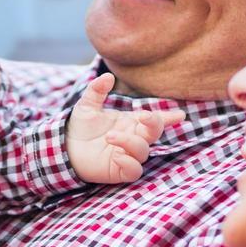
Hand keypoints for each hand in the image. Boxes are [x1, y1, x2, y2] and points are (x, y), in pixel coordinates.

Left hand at [66, 74, 184, 183]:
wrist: (65, 146)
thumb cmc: (80, 126)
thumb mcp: (87, 105)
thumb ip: (97, 90)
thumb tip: (108, 76)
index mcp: (130, 122)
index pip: (154, 119)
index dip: (168, 117)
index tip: (180, 114)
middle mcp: (133, 138)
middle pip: (154, 132)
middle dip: (154, 123)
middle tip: (142, 116)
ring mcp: (128, 154)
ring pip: (143, 151)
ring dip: (130, 142)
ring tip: (109, 136)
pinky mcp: (120, 170)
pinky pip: (134, 170)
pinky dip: (129, 162)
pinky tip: (116, 155)